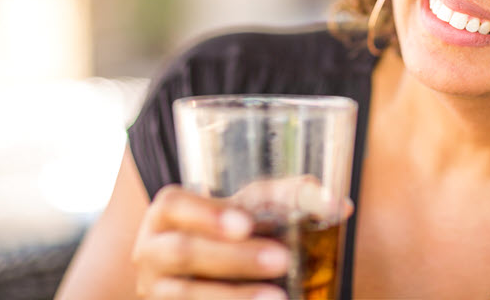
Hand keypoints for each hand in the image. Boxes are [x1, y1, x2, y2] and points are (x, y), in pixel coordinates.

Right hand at [132, 184, 289, 298]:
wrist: (199, 273)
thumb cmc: (226, 232)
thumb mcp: (248, 208)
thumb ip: (289, 199)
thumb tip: (339, 205)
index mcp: (167, 213)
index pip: (175, 205)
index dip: (208, 214)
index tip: (246, 223)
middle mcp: (151, 251)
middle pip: (184, 252)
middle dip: (235, 258)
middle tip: (282, 259)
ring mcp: (156, 289)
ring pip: (185, 295)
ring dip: (234, 296)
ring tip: (279, 297)